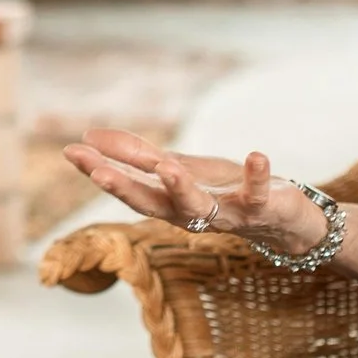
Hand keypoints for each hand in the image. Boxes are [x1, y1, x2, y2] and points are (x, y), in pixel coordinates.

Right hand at [62, 129, 329, 254]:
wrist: (285, 222)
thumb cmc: (226, 194)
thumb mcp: (179, 169)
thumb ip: (139, 156)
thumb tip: (88, 134)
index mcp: (168, 202)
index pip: (129, 184)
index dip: (100, 169)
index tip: (72, 151)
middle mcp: (191, 214)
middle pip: (152, 203)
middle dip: (124, 187)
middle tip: (97, 171)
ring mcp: (226, 213)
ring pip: (198, 207)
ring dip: (181, 188)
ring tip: (166, 166)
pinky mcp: (262, 207)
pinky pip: (258, 194)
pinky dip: (257, 175)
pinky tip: (256, 154)